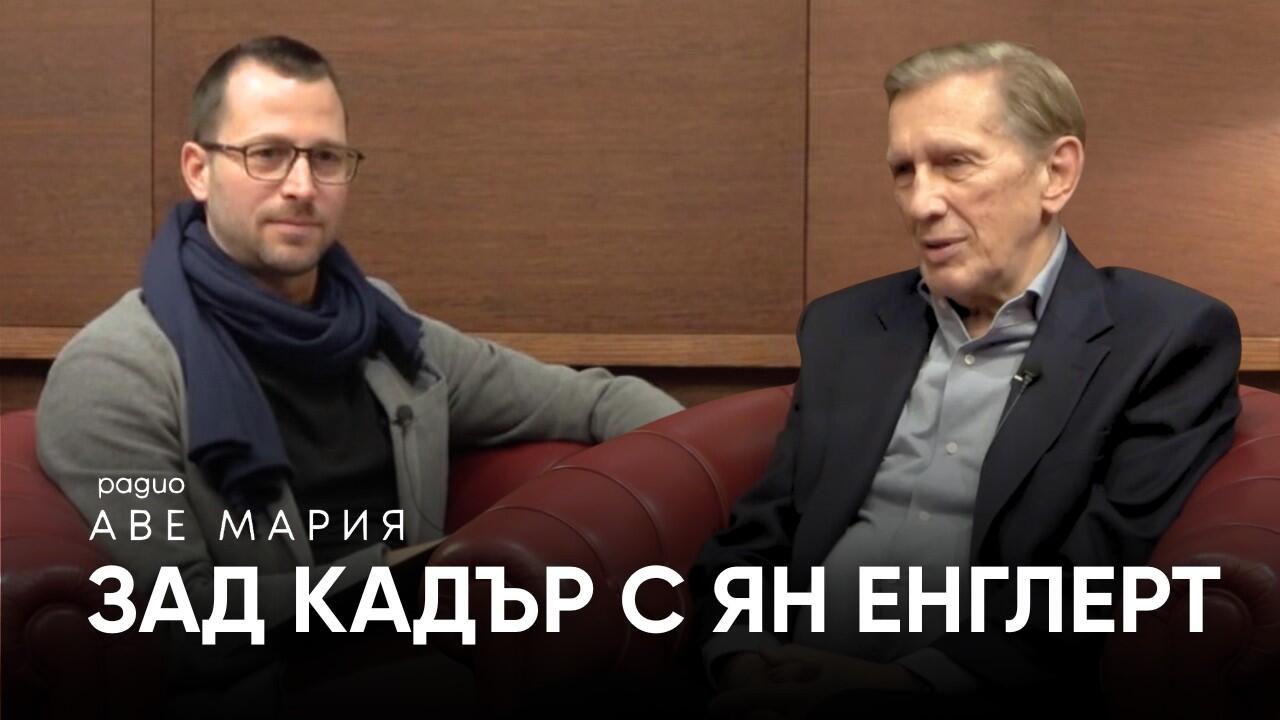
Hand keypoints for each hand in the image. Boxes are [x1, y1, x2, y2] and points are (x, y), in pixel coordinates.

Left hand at [709, 645, 926, 718]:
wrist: (882, 695)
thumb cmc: (847, 674)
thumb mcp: (815, 658)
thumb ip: (784, 658)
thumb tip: (761, 656)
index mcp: (798, 694)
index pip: (754, 698)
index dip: (729, 704)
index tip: (711, 708)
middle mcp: (800, 714)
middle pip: (759, 717)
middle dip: (749, 711)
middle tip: (737, 708)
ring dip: (767, 712)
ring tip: (784, 695)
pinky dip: (781, 714)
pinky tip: (781, 708)